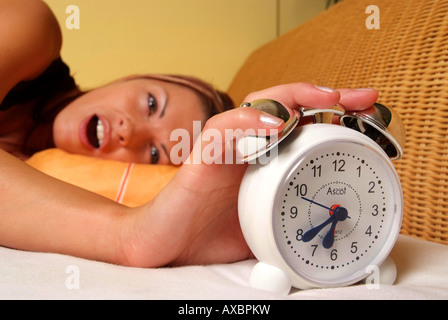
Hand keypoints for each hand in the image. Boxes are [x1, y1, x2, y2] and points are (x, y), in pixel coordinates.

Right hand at [119, 83, 378, 267]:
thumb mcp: (268, 226)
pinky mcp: (203, 153)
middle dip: (325, 96)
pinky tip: (277, 126)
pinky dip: (250, 120)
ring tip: (326, 100)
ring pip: (259, 104)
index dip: (334, 116)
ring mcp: (226, 146)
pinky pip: (224, 126)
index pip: (301, 125)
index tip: (367, 114)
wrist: (169, 243)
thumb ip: (292, 216)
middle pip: (286, 105)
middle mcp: (247, 145)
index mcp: (265, 159)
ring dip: (294, 97)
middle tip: (360, 98)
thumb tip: (331, 227)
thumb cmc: (213, 234)